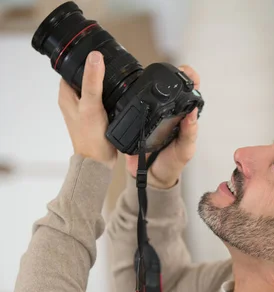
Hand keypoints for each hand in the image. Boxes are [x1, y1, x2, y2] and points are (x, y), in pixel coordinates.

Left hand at [58, 51, 116, 169]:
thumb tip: (95, 57)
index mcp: (66, 94)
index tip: (98, 55)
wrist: (99, 163)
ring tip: (115, 80)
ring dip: (104, 84)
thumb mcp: (91, 105)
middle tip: (110, 66)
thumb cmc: (90, 138)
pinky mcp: (94, 116)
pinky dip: (108, 96)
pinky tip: (117, 96)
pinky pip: (101, 99)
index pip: (72, 67)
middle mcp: (73, 100)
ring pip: (94, 87)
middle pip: (84, 76)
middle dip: (97, 71)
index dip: (84, 60)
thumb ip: (92, 80)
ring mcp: (84, 108)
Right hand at [125, 65, 199, 188]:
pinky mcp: (136, 119)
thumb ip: (189, 133)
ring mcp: (152, 114)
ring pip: (150, 91)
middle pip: (170, 85)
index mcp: (183, 116)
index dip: (190, 77)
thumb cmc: (172, 164)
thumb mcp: (184, 151)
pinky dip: (132, 97)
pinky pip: (133, 105)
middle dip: (169, 73)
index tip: (186, 71)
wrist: (151, 177)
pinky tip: (132, 92)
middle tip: (166, 71)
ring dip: (148, 82)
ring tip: (147, 78)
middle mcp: (168, 111)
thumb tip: (192, 112)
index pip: (190, 90)